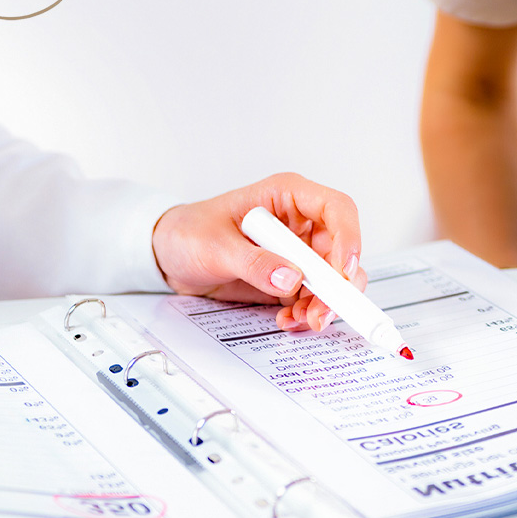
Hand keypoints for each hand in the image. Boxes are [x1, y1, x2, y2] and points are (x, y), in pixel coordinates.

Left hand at [151, 173, 367, 331]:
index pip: (336, 209)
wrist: (167, 257)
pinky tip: (288, 319)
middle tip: (326, 310)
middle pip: (341, 251)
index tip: (344, 271)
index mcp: (286, 197)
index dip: (349, 238)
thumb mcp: (215, 246)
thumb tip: (292, 278)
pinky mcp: (290, 277)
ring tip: (303, 320)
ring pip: (333, 279)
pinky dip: (307, 312)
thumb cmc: (188, 233)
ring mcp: (297, 252)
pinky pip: (313, 297)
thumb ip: (254, 262)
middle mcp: (300, 223)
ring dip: (325, 303)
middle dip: (339, 284)